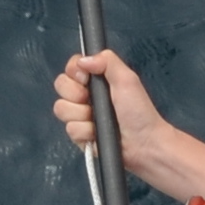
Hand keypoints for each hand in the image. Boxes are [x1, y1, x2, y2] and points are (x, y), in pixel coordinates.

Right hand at [54, 49, 160, 166]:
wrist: (143, 144)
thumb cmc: (139, 111)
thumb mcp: (127, 80)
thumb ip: (107, 61)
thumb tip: (82, 60)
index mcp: (97, 79)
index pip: (71, 67)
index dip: (75, 72)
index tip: (86, 79)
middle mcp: (86, 95)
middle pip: (61, 85)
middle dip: (76, 94)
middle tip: (91, 100)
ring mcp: (80, 116)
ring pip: (61, 108)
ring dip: (82, 115)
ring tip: (98, 120)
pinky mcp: (79, 136)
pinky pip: (70, 129)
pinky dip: (85, 131)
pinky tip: (97, 134)